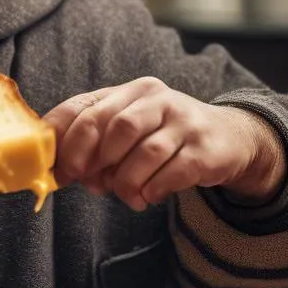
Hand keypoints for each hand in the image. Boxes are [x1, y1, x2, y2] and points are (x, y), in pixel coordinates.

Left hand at [44, 77, 285, 210]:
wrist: (228, 138)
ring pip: (144, 153)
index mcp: (130, 92)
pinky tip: (151, 195)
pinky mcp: (205, 148)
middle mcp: (157, 99)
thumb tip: (66, 172)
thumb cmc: (164, 137)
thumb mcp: (129, 130)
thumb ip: (96, 146)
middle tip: (91, 184)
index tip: (59, 171)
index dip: (66, 142)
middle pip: (116, 126)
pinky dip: (154, 190)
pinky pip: (172, 173)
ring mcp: (184, 122)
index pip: (85, 108)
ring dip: (127, 182)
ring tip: (128, 195)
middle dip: (95, 161)